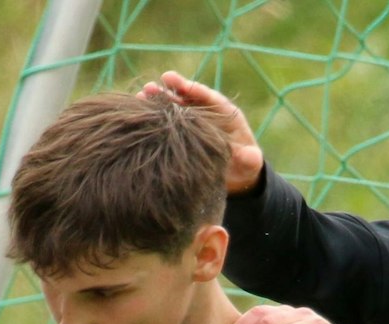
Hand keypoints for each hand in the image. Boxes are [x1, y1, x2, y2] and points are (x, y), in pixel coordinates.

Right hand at [140, 71, 264, 194]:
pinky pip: (168, 120)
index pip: (210, 98)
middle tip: (155, 84)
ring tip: (141, 94)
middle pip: (188, 97)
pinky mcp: (182, 132)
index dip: (196, 91)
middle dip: (172, 90)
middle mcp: (207, 113)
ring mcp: (193, 121)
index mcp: (226, 114)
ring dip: (159, 100)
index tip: (182, 85)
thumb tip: (251, 157)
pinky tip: (138, 111)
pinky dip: (155, 115)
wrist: (235, 175)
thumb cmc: (245, 166)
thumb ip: (250, 159)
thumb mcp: (250, 163)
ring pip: (175, 106)